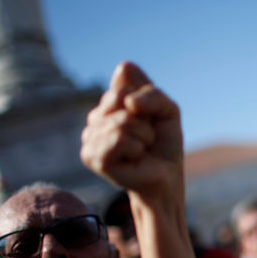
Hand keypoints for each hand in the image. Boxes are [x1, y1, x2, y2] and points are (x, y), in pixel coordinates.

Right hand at [80, 61, 182, 202]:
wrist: (166, 176)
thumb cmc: (164, 143)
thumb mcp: (167, 109)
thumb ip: (151, 93)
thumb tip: (128, 100)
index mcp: (108, 103)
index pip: (124, 81)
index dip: (146, 100)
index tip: (150, 118)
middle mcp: (95, 117)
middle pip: (119, 97)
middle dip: (144, 118)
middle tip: (146, 137)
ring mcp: (89, 136)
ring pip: (122, 121)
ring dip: (143, 136)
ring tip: (141, 149)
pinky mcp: (91, 156)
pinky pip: (119, 138)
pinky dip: (137, 148)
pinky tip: (134, 158)